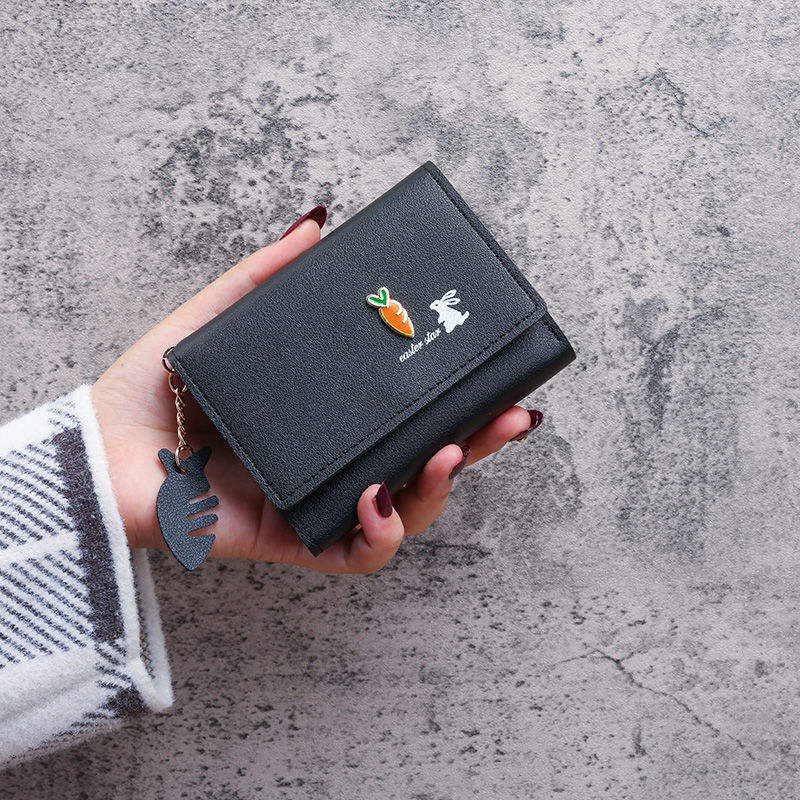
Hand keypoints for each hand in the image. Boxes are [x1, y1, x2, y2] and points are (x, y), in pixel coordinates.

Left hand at [92, 209, 540, 573]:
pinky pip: (355, 555)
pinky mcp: (292, 541)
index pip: (409, 411)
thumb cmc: (156, 387)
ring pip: (406, 513)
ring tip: (442, 453)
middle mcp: (334, 461)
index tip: (498, 379)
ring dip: (437, 489)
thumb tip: (316, 224)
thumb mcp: (220, 318)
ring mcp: (319, 504)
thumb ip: (266, 274)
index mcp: (328, 415)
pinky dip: (378, 534)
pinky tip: (378, 500)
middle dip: (476, 445)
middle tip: (510, 417)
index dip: (461, 401)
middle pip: (425, 463)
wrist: (100, 448)